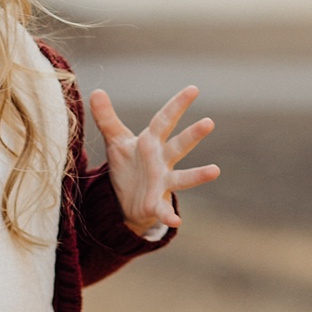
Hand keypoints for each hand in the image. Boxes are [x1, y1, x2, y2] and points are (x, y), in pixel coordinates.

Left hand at [89, 85, 218, 237]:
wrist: (126, 199)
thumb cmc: (128, 165)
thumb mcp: (116, 141)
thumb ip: (106, 118)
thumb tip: (96, 91)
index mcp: (152, 142)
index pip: (164, 120)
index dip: (177, 105)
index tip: (193, 89)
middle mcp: (162, 160)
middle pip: (179, 145)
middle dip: (193, 135)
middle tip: (209, 122)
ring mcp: (162, 182)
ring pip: (183, 177)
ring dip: (198, 175)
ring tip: (215, 170)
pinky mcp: (155, 204)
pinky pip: (164, 210)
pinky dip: (169, 216)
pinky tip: (176, 222)